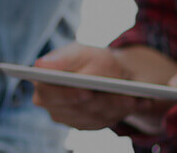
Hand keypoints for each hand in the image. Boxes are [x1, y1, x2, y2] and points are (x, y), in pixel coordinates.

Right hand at [32, 44, 170, 130]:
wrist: (108, 73)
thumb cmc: (91, 59)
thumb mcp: (82, 53)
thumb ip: (63, 60)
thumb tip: (40, 66)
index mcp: (43, 81)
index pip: (48, 93)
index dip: (67, 95)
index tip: (87, 92)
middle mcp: (50, 103)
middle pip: (75, 107)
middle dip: (101, 101)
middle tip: (125, 97)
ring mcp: (66, 116)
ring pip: (93, 115)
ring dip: (115, 106)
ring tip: (134, 98)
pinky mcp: (84, 123)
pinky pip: (104, 121)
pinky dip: (121, 111)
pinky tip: (136, 102)